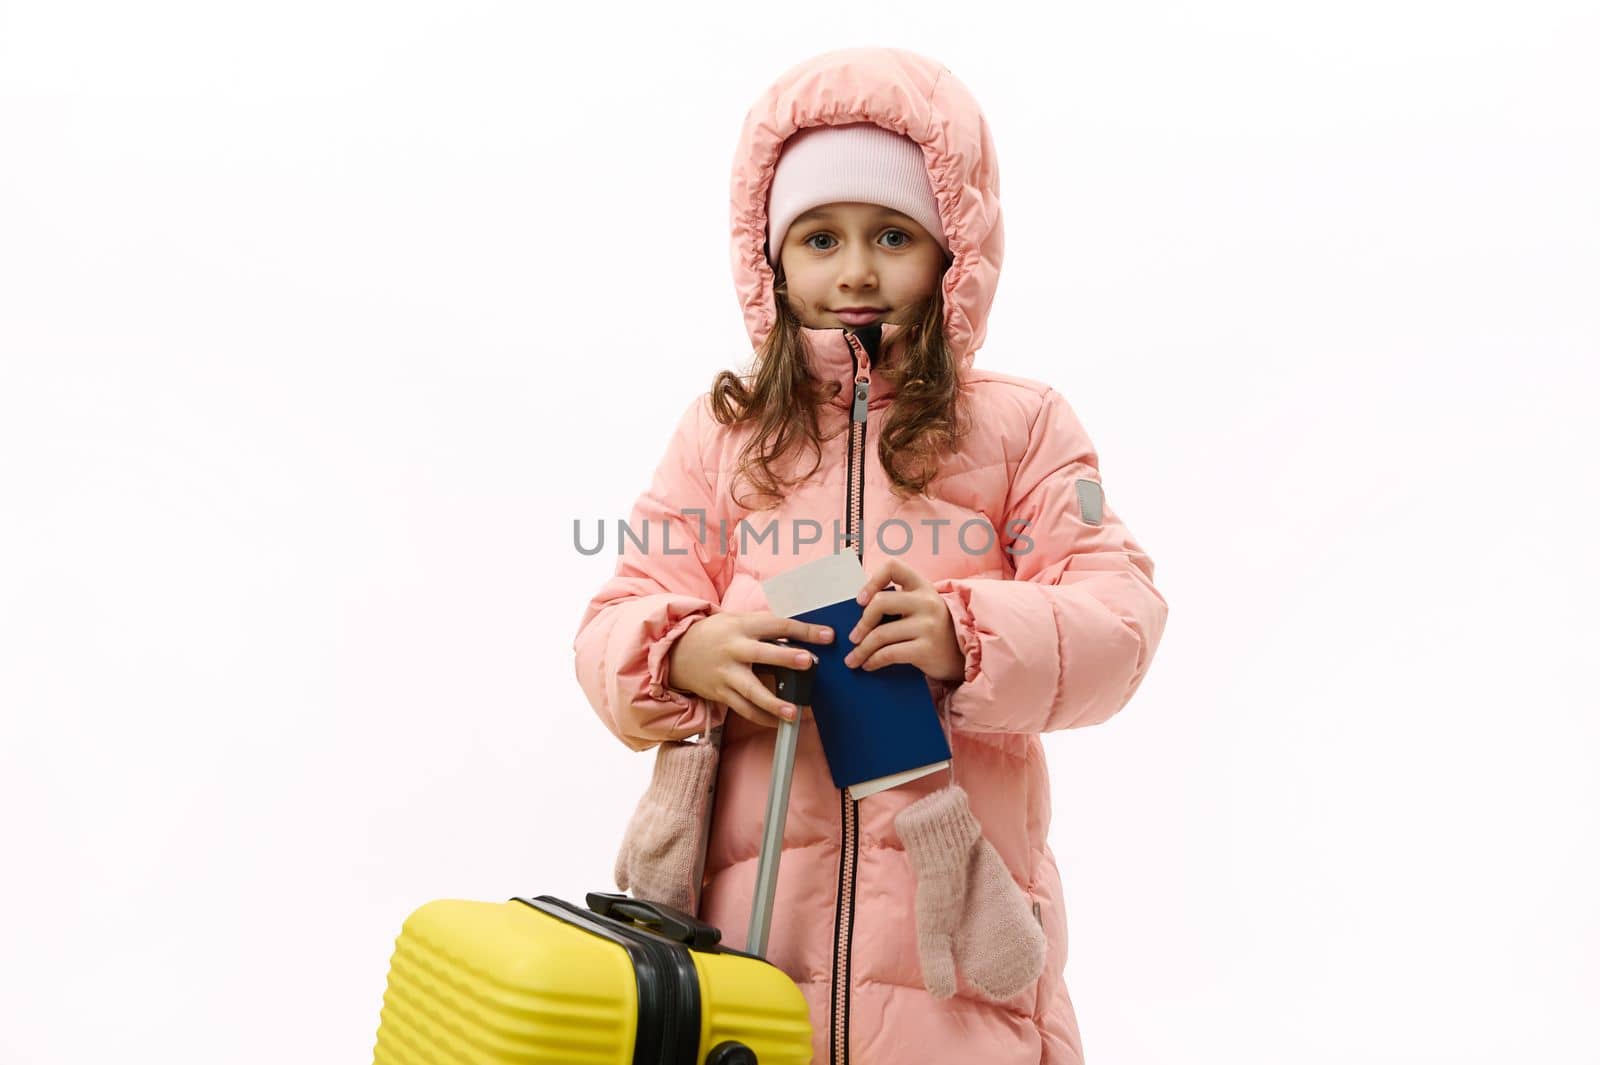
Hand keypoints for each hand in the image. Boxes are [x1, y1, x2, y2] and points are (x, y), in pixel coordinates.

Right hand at [665, 611, 834, 728]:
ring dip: (773, 702)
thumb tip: (799, 633)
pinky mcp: (721, 693)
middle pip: (762, 654)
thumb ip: (764, 627)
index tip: (827, 636)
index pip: (777, 625)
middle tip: (808, 662)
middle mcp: (734, 649)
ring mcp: (726, 673)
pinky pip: (743, 709)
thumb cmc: (715, 634)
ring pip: (752, 690)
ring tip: (794, 712)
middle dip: (786, 658)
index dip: (803, 630)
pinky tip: (778, 723)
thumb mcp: (736, 621)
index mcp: (742, 627)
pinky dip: (762, 717)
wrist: (676, 651)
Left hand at [843, 559, 965, 682]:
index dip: (872, 580)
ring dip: (861, 649)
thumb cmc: (932, 629)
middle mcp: (926, 602)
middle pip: (880, 603)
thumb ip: (897, 602)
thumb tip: (857, 614)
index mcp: (922, 586)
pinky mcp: (926, 649)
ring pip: (881, 634)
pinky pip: (889, 654)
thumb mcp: (921, 606)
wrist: (962, 655)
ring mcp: (928, 625)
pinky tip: (868, 665)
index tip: (861, 600)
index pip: (893, 567)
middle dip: (862, 623)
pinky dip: (873, 661)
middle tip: (853, 637)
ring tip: (853, 658)